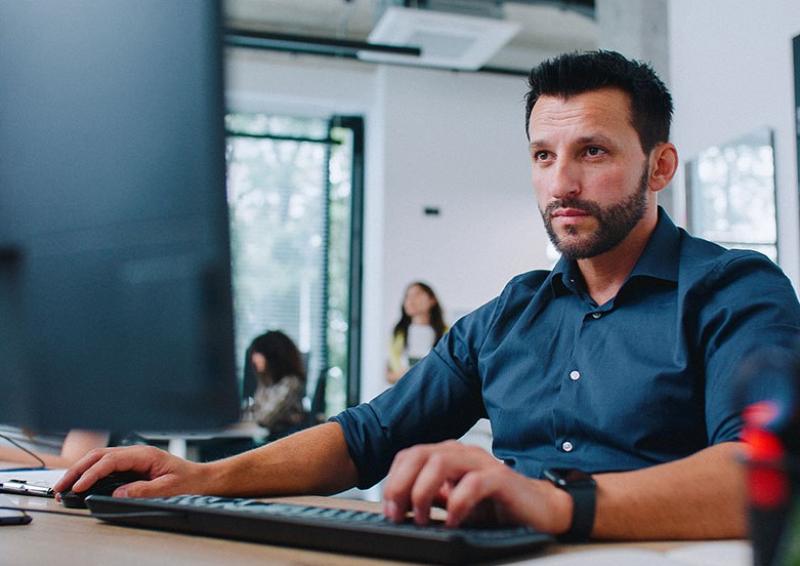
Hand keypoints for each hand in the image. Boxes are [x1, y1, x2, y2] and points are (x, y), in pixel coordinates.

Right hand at [53, 445, 207, 497]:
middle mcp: (136, 453)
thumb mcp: (169, 487)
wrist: (200, 478)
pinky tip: (79, 482)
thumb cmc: (188, 480)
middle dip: (77, 470)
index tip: (80, 486)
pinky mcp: (130, 465)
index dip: (93, 473)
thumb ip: (145, 490)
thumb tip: (119, 492)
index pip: (111, 460)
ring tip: (64, 486)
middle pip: (99, 456)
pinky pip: (105, 465)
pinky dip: (89, 472)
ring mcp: (132, 457)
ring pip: (99, 459)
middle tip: (60, 487)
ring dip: (80, 471)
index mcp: (145, 454)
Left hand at [382, 441, 572, 532]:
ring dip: (423, 491)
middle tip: (398, 513)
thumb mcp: (454, 502)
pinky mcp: (500, 478)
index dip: (393, 480)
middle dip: (401, 484)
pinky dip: (458, 503)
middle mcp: (462, 453)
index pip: (409, 455)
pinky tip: (455, 521)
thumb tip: (400, 505)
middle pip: (419, 454)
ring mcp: (481, 463)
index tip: (389, 509)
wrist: (539, 510)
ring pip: (440, 462)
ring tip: (423, 518)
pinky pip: (473, 483)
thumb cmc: (496, 507)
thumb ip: (431, 497)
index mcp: (448, 455)